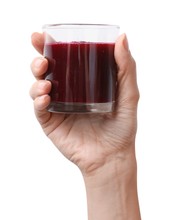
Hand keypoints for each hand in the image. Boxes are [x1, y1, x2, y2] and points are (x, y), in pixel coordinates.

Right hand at [30, 33, 138, 175]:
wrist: (113, 157)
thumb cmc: (122, 128)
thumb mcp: (128, 95)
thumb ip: (126, 68)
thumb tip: (121, 37)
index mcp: (82, 84)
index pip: (63, 61)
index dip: (50, 47)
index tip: (43, 35)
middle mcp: (68, 94)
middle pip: (46, 72)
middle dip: (38, 61)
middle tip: (41, 59)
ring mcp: (58, 109)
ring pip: (38, 89)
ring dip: (37, 81)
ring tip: (46, 82)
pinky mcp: (52, 124)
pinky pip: (39, 110)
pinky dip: (39, 102)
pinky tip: (46, 98)